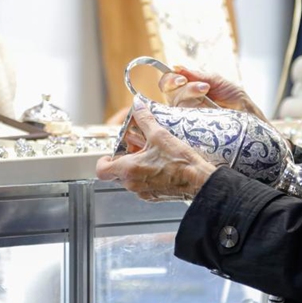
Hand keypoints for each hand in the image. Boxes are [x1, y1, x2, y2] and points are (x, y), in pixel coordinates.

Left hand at [96, 97, 216, 201]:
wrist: (199, 181)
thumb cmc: (180, 162)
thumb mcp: (160, 135)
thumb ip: (145, 119)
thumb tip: (138, 105)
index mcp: (128, 169)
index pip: (101, 170)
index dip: (103, 160)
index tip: (111, 154)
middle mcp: (133, 184)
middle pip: (116, 174)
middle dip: (123, 161)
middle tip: (134, 150)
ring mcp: (143, 193)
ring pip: (130, 180)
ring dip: (135, 169)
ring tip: (149, 157)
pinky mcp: (154, 197)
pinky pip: (143, 187)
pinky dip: (146, 177)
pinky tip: (160, 167)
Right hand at [158, 66, 267, 122]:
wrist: (253, 122)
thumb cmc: (239, 103)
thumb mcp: (221, 83)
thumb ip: (199, 75)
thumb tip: (176, 66)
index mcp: (190, 92)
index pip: (169, 84)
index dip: (170, 79)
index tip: (181, 76)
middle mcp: (186, 105)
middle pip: (168, 92)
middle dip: (176, 83)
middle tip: (190, 81)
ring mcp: (188, 119)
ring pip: (175, 103)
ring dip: (188, 93)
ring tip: (205, 90)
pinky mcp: (192, 132)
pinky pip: (182, 120)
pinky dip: (191, 108)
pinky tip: (202, 105)